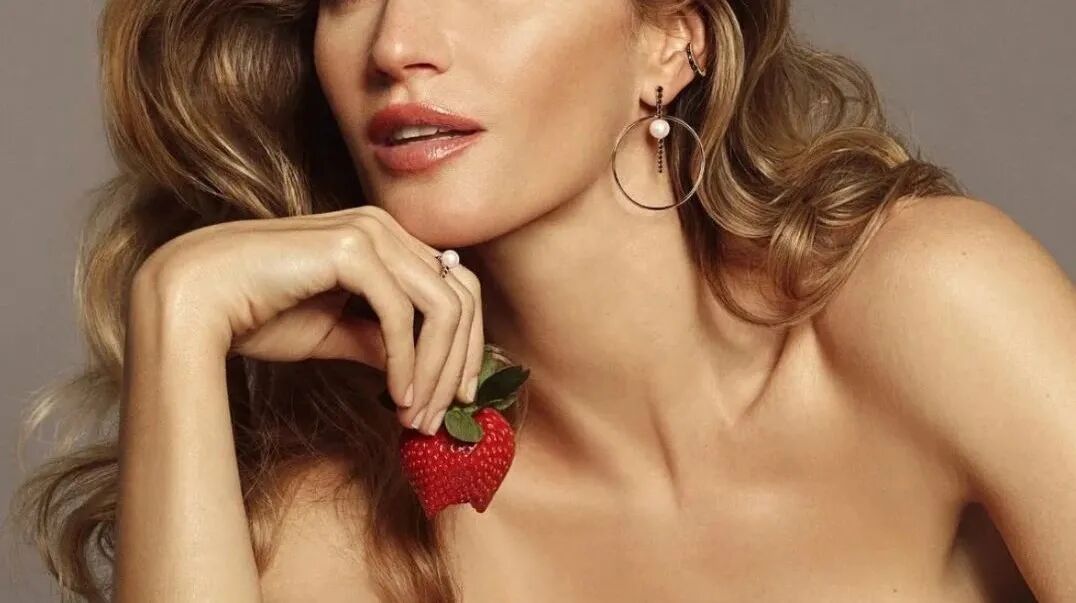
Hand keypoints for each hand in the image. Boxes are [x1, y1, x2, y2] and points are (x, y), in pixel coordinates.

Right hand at [132, 205, 482, 433]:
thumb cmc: (256, 314)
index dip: (467, 346)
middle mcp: (384, 227)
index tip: (460, 398)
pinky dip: (408, 362)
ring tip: (418, 416)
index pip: (455, 289)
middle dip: (460, 364)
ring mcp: (370, 231)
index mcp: (385, 240)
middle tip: (445, 417)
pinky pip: (402, 313)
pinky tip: (396, 397)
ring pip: (442, 307)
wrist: (192, 300)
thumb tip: (425, 372)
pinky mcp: (352, 247)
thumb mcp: (336, 333)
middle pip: (462, 297)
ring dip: (437, 370)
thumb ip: (382, 341)